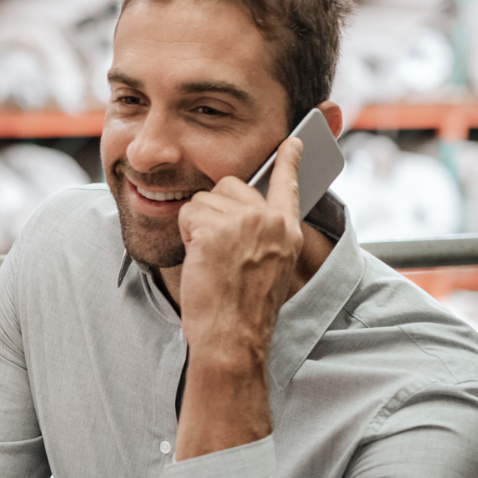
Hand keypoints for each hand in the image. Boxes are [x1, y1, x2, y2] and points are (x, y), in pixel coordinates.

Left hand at [175, 136, 303, 356]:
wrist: (232, 337)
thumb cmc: (244, 312)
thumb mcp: (270, 269)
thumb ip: (264, 236)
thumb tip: (244, 215)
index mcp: (287, 231)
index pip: (289, 185)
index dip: (289, 161)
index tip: (293, 141)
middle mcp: (270, 220)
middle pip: (230, 185)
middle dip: (213, 211)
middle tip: (217, 251)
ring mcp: (244, 222)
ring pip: (203, 200)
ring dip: (197, 227)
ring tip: (210, 260)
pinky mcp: (216, 228)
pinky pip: (187, 213)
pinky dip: (185, 235)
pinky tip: (200, 260)